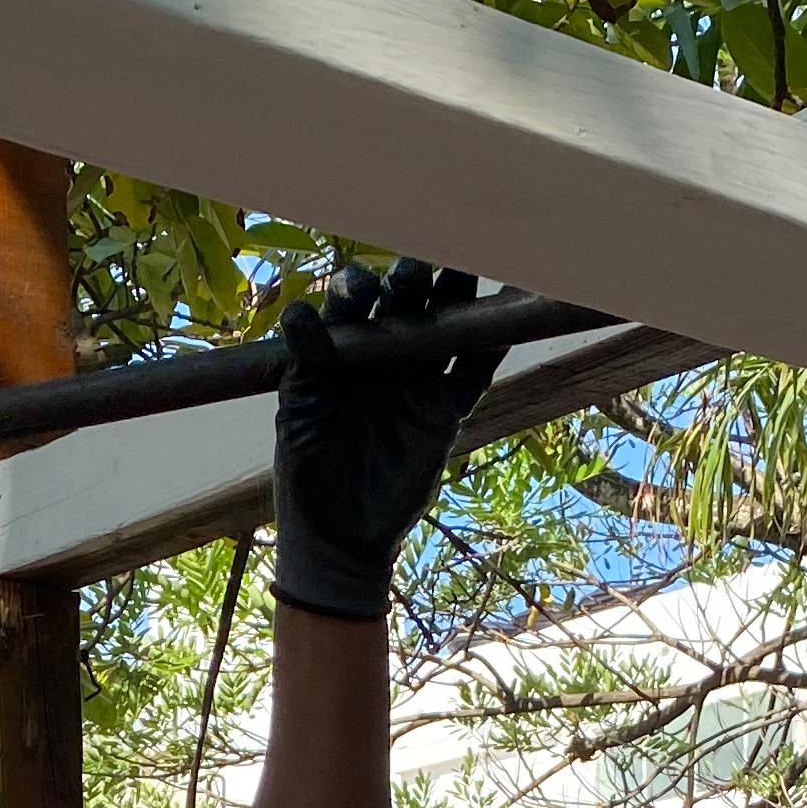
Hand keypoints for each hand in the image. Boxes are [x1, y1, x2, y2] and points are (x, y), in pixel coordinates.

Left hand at [271, 258, 504, 620]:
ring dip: (453, 299)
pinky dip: (489, 350)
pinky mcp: (444, 414)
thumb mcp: (300, 417)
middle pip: (403, 306)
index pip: (353, 307)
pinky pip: (472, 376)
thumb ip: (305, 365)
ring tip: (463, 269)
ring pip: (441, 330)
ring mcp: (416, 384)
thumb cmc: (307, 473)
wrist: (338, 537)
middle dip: (409, 281)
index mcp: (341, 354)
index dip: (357, 289)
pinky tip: (506, 320)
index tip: (360, 288)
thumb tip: (300, 314)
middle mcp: (381, 360)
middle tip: (415, 271)